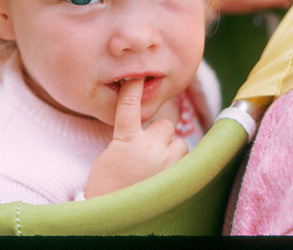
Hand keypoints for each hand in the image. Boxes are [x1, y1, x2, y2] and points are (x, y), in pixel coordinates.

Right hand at [84, 79, 187, 198]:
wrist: (112, 215)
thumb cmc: (106, 187)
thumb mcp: (110, 157)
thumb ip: (128, 140)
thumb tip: (145, 134)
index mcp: (124, 139)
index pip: (129, 106)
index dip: (133, 89)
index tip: (136, 77)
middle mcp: (147, 146)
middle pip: (164, 125)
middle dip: (159, 136)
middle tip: (147, 153)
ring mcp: (164, 160)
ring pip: (179, 143)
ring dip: (171, 151)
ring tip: (156, 168)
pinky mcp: (177, 175)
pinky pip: (186, 161)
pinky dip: (179, 167)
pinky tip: (165, 179)